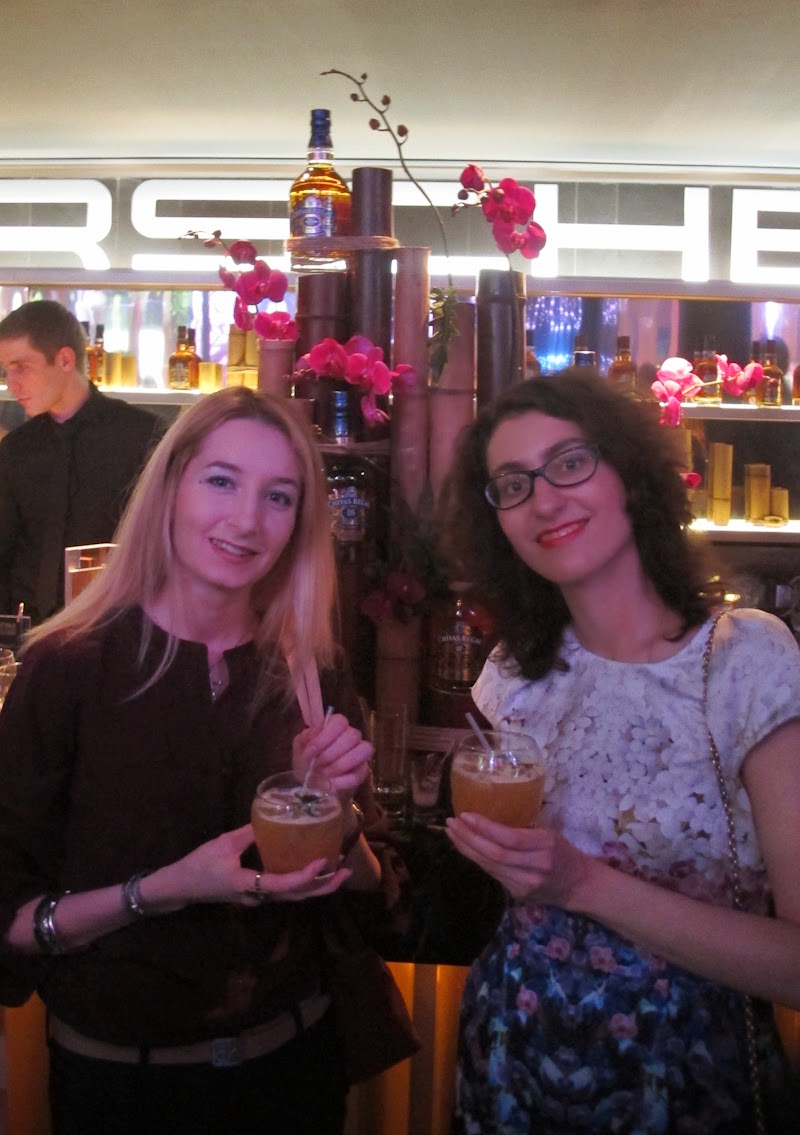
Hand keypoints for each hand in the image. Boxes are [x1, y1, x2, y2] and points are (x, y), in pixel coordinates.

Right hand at [169, 824, 350, 908]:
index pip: (283, 884)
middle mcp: (258, 897)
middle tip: (346, 871)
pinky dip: (303, 884)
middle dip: (324, 887)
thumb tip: (275, 814)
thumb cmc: (200, 865)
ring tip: (338, 871)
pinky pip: (285, 891)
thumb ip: (250, 832)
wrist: (180, 887)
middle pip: (297, 897)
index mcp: (249, 886)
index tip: (323, 861)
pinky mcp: (257, 895)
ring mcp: (258, 899)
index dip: (305, 876)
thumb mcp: (223, 844)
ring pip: (293, 897)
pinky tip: (313, 870)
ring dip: (317, 887)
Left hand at [292, 713, 372, 796]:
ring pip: (363, 750)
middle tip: (318, 763)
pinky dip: (343, 781)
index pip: (340, 721)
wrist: (309, 782)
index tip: (313, 749)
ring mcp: (360, 753)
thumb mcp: (300, 747)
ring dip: (341, 764)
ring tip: (326, 773)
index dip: (326, 735)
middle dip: (332, 753)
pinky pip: (360, 773)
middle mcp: (351, 737)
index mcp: (335, 727)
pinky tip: (332, 783)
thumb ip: (306, 737)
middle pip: (353, 735)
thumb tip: (315, 733)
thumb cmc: (306, 759)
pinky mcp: (363, 771)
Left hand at [445, 813, 590, 906]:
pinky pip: (492, 874)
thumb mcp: (549, 833)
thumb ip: (523, 830)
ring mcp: (525, 885)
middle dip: (468, 838)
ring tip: (452, 833)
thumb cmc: (563, 852)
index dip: (485, 828)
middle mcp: (535, 867)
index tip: (465, 815)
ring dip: (467, 849)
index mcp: (545, 846)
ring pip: (489, 866)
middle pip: (494, 854)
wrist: (578, 886)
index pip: (510, 839)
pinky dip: (477, 859)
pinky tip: (465, 848)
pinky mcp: (517, 895)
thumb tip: (489, 817)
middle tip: (451, 823)